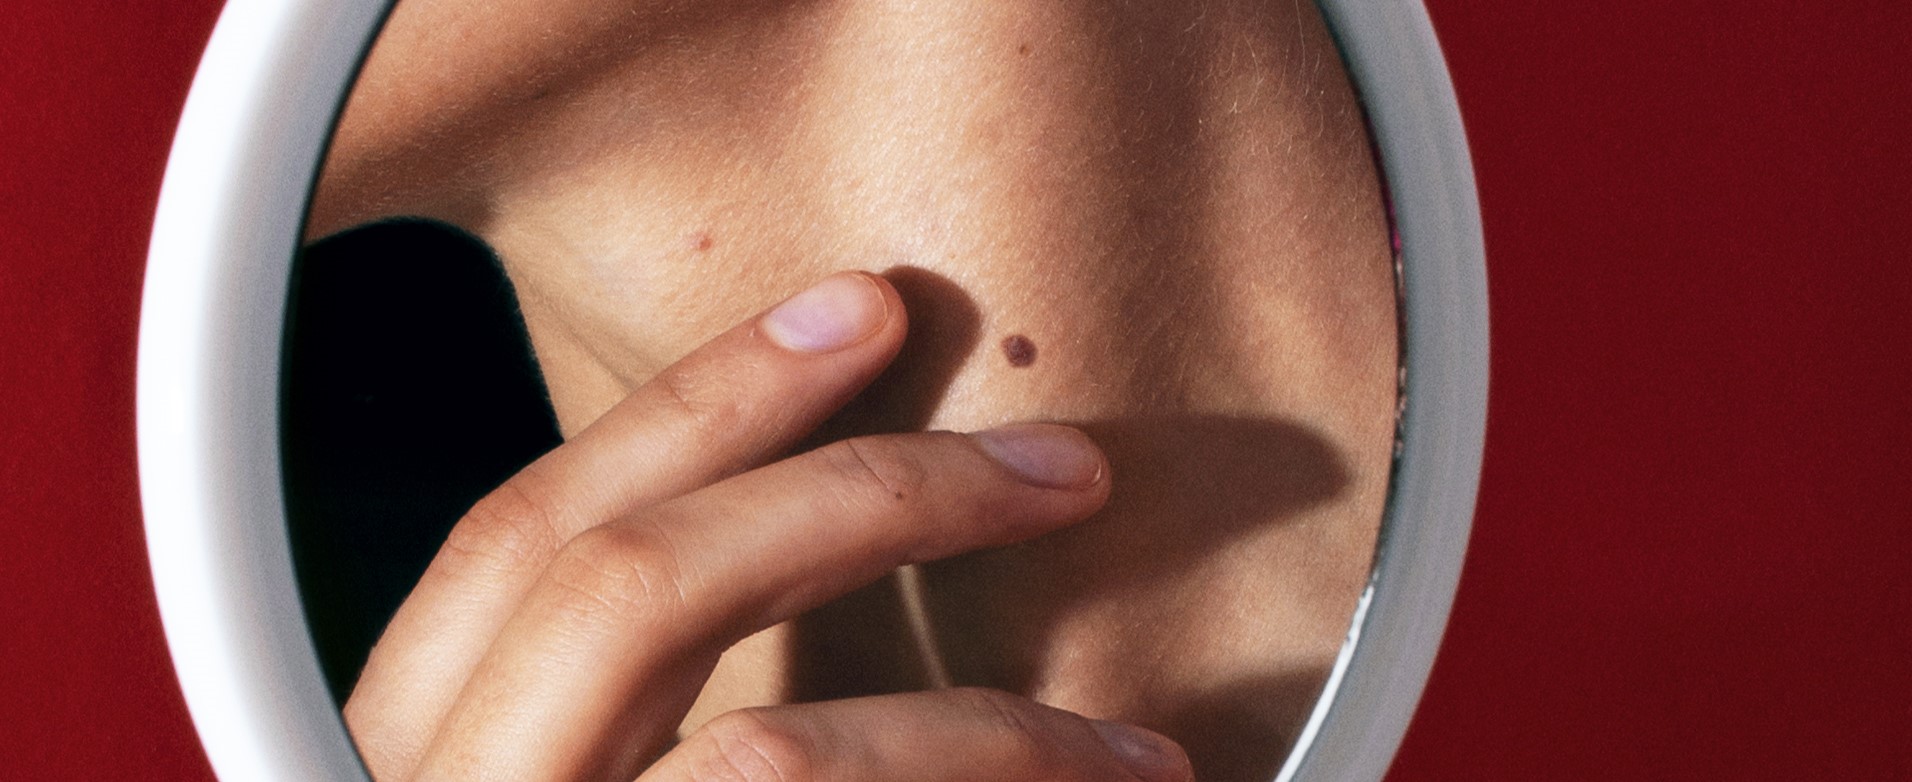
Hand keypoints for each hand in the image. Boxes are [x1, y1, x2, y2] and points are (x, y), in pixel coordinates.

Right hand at [341, 271, 1193, 781]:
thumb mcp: (571, 778)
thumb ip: (635, 711)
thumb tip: (822, 583)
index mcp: (409, 770)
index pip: (522, 541)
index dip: (692, 402)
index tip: (859, 311)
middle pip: (631, 591)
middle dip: (866, 493)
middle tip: (1063, 464)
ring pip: (770, 759)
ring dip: (988, 735)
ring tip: (1141, 758)